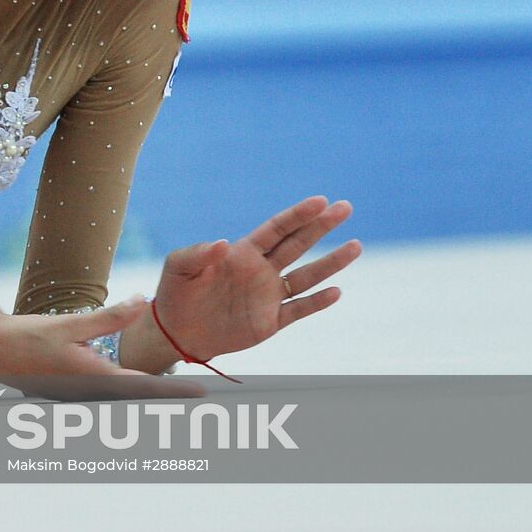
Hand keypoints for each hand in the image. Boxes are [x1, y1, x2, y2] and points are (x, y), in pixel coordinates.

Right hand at [0, 298, 205, 400]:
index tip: (204, 394)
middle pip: (137, 399)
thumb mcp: (69, 324)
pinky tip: (137, 385)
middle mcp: (89, 394)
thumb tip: (143, 302)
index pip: (144, 387)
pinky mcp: (71, 394)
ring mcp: (79, 398)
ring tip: (176, 391)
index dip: (175, 391)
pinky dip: (124, 392)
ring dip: (147, 395)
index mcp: (93, 378)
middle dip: (167, 397)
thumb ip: (108, 317)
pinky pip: (105, 396)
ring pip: (121, 400)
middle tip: (199, 394)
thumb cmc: (29, 336)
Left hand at [151, 195, 361, 360]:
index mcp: (242, 253)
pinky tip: (336, 291)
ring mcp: (268, 296)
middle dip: (321, 226)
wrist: (176, 331)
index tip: (320, 201)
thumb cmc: (176, 293)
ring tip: (355, 246)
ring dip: (330, 263)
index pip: (276, 229)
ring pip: (306, 276)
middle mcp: (261, 270)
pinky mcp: (270, 321)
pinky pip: (298, 309)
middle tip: (345, 207)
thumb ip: (197, 253)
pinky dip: (317, 302)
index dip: (298, 215)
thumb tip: (223, 244)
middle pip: (298, 244)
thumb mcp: (178, 267)